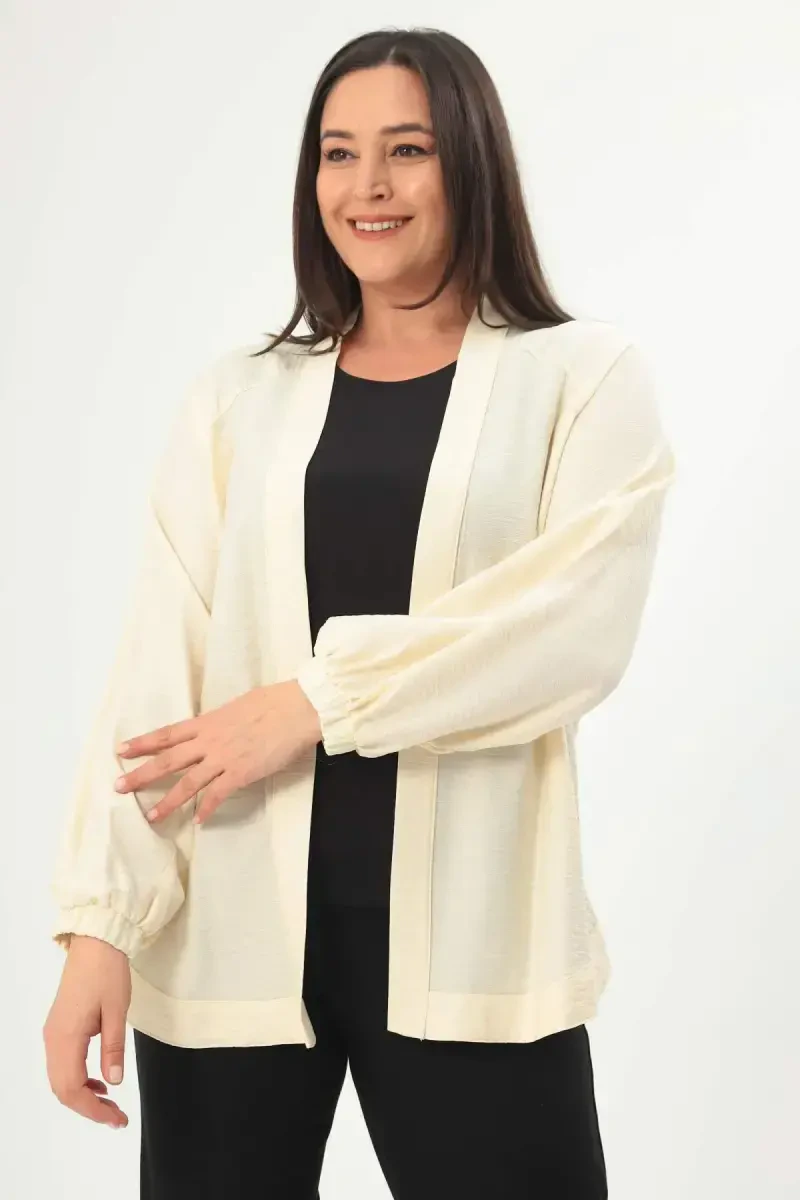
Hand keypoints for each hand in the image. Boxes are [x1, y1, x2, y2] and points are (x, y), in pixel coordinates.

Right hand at [43, 935, 130, 1129]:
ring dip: (82, 1096)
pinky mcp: (59, 1028)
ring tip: (110, 1103)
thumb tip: (114, 1082)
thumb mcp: (117, 1011)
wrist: (96, 943)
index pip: (72, 1088)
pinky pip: (63, 1064)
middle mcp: (53, 1039)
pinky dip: (78, 1079)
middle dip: (88, 1108)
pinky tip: (99, 1081)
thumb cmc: (107, 973)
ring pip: (60, 1079)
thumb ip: (113, 1048)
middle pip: (62, 1089)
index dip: (93, 1110)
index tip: (116, 1119)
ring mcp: (53, 1033)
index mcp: (66, 1037)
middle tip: (116, 1117)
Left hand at [114, 680, 321, 824]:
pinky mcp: (242, 772)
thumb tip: (215, 727)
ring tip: (152, 816)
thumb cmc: (273, 702)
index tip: (122, 750)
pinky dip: (208, 808)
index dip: (143, 743)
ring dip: (169, 801)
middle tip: (119, 786)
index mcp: (208, 722)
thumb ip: (222, 721)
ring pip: (188, 782)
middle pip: (168, 760)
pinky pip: (219, 794)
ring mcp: (224, 757)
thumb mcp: (237, 706)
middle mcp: (209, 741)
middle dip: (142, 774)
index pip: (167, 734)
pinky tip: (199, 821)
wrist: (297, 708)